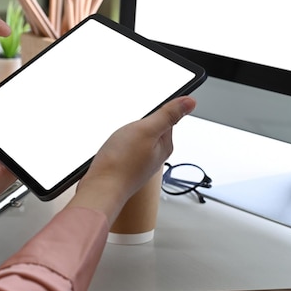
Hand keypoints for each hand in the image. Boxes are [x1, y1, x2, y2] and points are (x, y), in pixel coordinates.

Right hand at [68, 96, 195, 223]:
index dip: (152, 113)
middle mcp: (154, 156)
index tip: (142, 117)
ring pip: (135, 139)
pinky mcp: (126, 167)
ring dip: (125, 135)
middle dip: (137, 124)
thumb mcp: (146, 130)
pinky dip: (118, 146)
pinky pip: (125, 150)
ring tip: (118, 141)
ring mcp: (139, 163)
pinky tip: (112, 150)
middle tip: (127, 130)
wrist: (100, 189)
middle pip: (149, 129)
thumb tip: (190, 102)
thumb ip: (168, 115)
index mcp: (164, 146)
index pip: (166, 119)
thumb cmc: (122, 163)